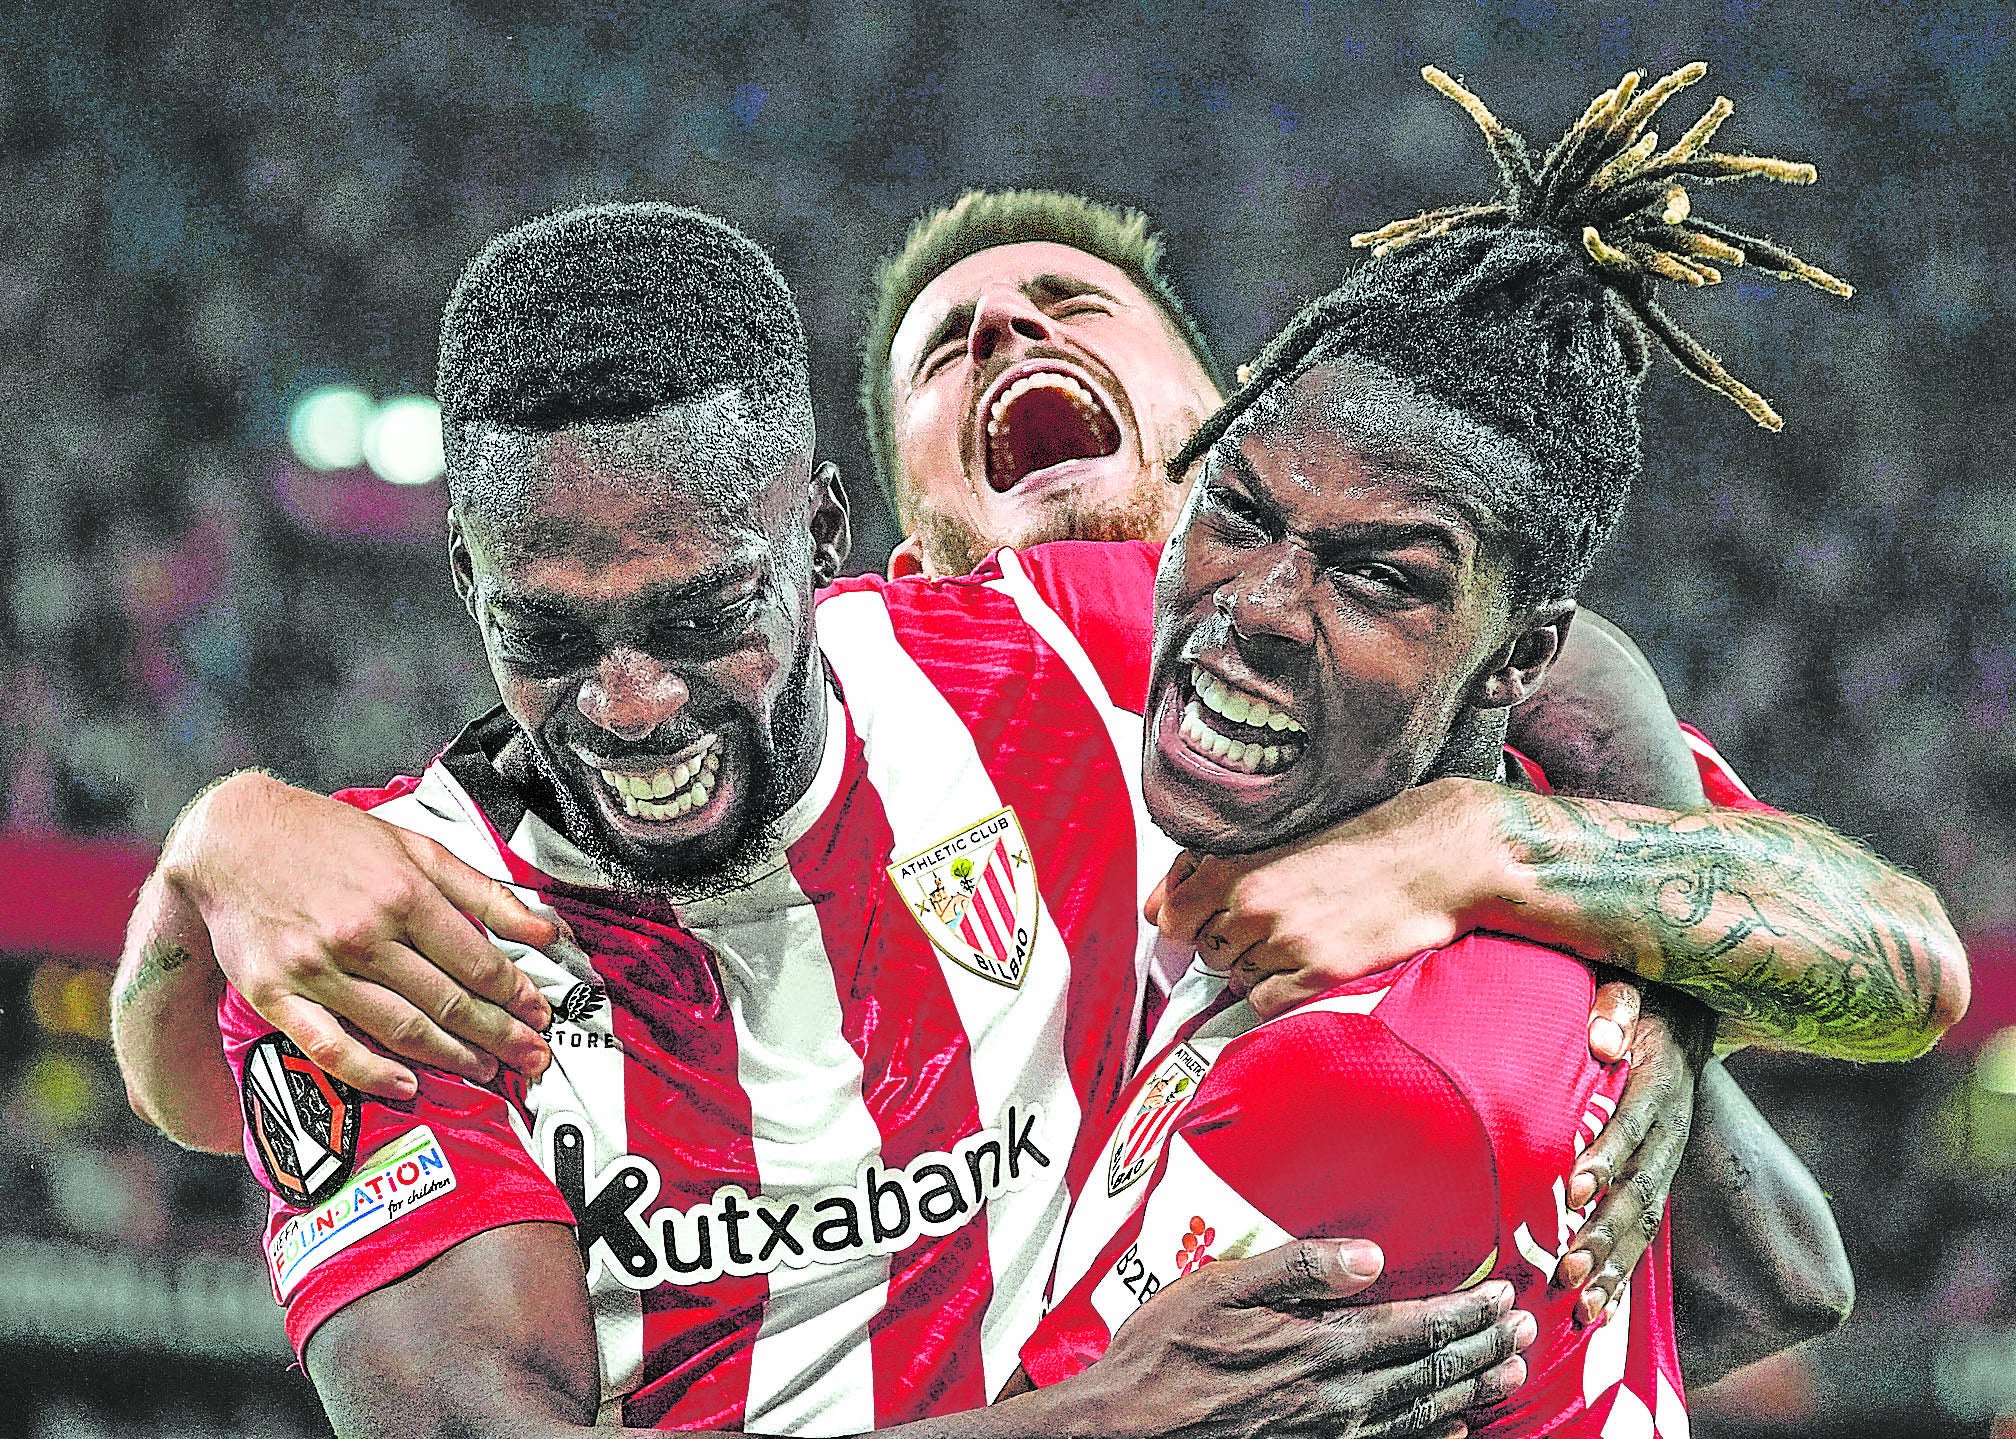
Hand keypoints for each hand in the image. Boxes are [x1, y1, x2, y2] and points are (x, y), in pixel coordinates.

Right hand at [166, 772, 557, 1096]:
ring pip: (401, 1028)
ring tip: (485, 1069)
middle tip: (531, 1057)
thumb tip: (544, 930)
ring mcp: (317, 969)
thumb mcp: (415, 846)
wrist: (233, 837)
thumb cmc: (328, 839)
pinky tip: (407, 1085)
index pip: (477, 963)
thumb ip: (483, 892)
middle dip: (499, 1035)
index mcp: (403, 894)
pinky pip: (330, 1046)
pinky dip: (371, 1072)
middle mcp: (363, 935)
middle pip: (448, 1002)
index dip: (516, 995)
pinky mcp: (275, 994)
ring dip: (451, 1057)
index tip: (539, 1015)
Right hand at [1081, 1238, 1533, 1438]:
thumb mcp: (1217, 1287)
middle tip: (1522, 1330)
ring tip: (1507, 1373)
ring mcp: (1327, 1436)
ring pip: (1418, 1413)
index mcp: (1317, 1346)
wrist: (1124, 1433)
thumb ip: (1297, 1268)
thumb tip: (1368, 1256)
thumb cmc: (1160, 1356)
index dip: (1463, 1312)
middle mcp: (1334, 1397)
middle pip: (1427, 1371)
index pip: (1412, 1326)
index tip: (1501, 1296)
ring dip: (1469, 1391)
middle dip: (1480, 1347)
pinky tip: (1452, 1432)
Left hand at [1146, 779, 1502, 1017]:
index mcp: (1239, 864)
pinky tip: (1305, 965)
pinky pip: (1264, 1002)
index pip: (1171, 916)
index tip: (1204, 922)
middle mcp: (1254, 903)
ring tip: (1298, 938)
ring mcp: (1285, 940)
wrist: (1435, 858)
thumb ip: (1211, 871)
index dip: (1185, 924)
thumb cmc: (1366, 842)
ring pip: (1234, 977)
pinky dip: (1277, 992)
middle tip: (1273, 923)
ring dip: (1257, 966)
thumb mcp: (1281, 840)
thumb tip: (1156, 909)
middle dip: (1229, 942)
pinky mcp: (1318, 973)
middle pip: (1205, 950)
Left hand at [1556, 985, 1713, 1324]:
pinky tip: (1597, 1310)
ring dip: (1617, 1266)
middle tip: (1567, 1271)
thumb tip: (1603, 1038)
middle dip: (1606, 1233)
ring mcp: (1668, 1159)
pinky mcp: (1658, 1177)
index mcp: (1660, 1083)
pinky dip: (1624, 1270)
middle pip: (1642, 1187)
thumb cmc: (1641, 1000)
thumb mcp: (1632, 989)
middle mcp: (1670, 1130)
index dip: (1606, 1155)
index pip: (1633, 1122)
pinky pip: (1647, 1230)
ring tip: (1582, 1308)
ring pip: (1647, 1220)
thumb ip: (1617, 1005)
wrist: (1682, 1014)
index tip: (1572, 1188)